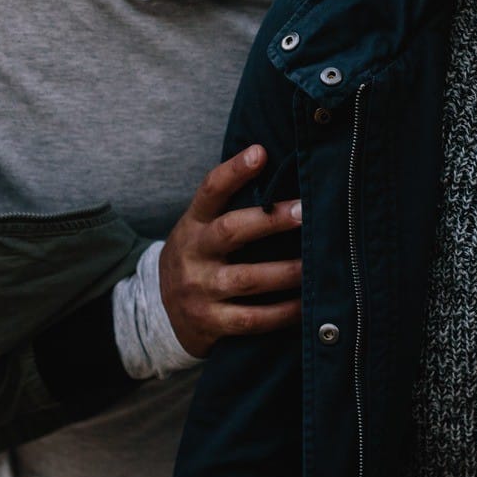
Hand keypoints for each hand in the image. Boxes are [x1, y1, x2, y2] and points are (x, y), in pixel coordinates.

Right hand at [159, 145, 303, 357]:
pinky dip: (283, 312)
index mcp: (193, 224)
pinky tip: (307, 305)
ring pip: (246, 279)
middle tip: (305, 211)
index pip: (210, 190)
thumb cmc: (201, 260)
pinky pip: (252, 319)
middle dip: (270, 221)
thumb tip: (282, 168)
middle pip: (230, 231)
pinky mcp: (209, 324)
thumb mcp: (201, 229)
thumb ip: (231, 206)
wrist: (161, 315)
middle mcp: (193, 254)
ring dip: (286, 272)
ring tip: (315, 263)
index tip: (260, 152)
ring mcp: (199, 291)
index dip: (234, 171)